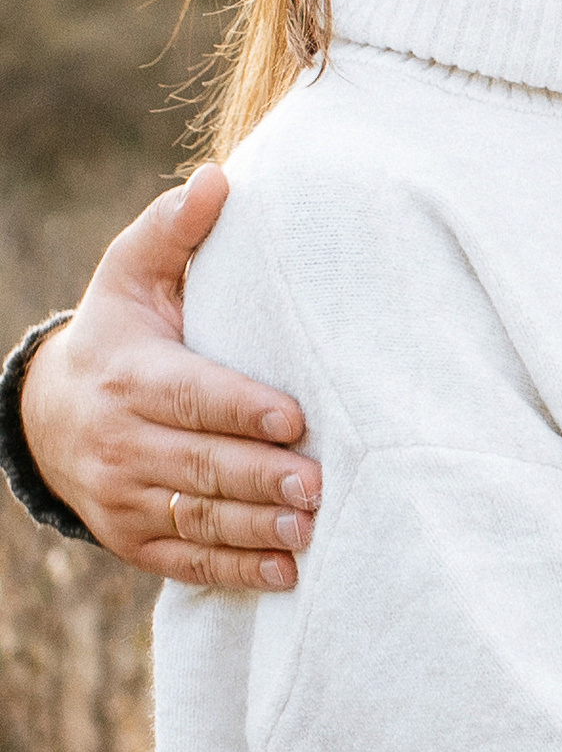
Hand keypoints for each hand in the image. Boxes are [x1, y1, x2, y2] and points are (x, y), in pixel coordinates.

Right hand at [20, 168, 317, 590]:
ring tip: (313, 530)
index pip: (190, 397)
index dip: (241, 411)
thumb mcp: (132, 275)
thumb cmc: (122, 333)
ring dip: (257, 528)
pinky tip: (287, 572)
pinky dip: (237, 569)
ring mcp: (124, 497)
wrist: (51, 413)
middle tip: (320, 485)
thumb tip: (218, 179)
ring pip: (196, 516)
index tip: (296, 420)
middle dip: (260, 477)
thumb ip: (175, 231)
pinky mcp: (134, 540)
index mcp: (129, 376)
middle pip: (198, 464)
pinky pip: (187, 560)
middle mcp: (120, 441)